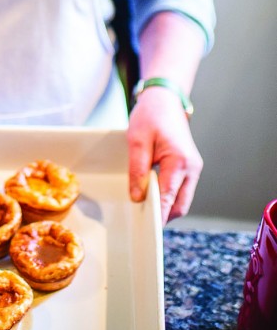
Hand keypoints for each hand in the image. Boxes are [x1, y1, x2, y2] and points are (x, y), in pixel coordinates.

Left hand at [127, 87, 202, 223]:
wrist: (165, 99)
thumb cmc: (151, 116)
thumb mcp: (137, 141)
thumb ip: (137, 170)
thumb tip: (137, 197)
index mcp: (180, 162)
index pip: (169, 198)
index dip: (158, 215)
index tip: (146, 229)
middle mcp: (192, 168)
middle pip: (180, 205)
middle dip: (163, 215)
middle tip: (141, 222)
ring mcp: (193, 168)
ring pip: (181, 199)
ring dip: (165, 206)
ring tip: (144, 209)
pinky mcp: (189, 167)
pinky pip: (180, 189)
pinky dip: (168, 196)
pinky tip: (151, 196)